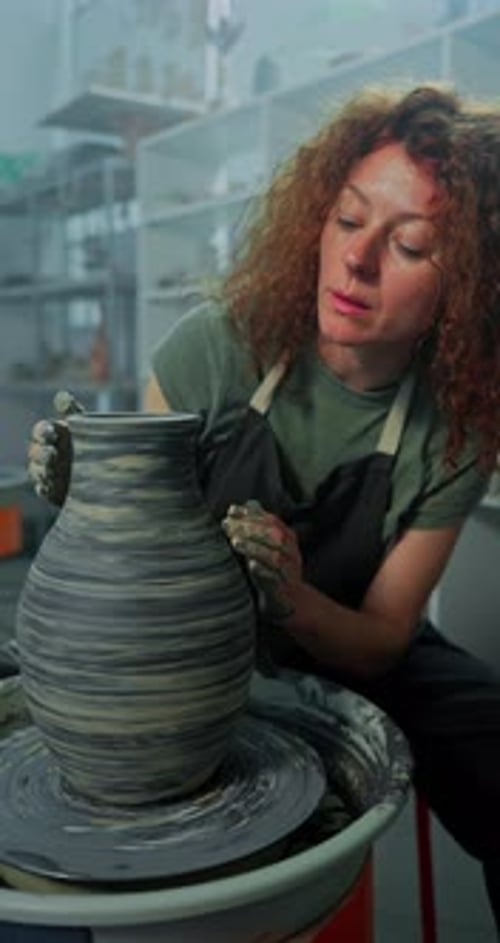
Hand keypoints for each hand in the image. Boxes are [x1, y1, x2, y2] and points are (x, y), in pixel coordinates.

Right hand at [27, 391, 84, 505]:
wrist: (104, 472)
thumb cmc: (89, 442)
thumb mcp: (84, 426)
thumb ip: (72, 412)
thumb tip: (63, 396)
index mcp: (50, 435)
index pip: (40, 431)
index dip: (43, 431)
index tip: (52, 432)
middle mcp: (44, 453)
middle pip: (35, 452)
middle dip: (40, 453)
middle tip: (51, 453)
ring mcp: (46, 472)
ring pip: (36, 471)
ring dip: (41, 471)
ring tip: (50, 471)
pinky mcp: (51, 490)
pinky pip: (42, 489)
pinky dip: (43, 488)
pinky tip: (48, 487)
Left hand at [222, 500, 302, 621]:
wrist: (291, 600)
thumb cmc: (275, 568)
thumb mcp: (270, 544)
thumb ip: (260, 525)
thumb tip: (248, 504)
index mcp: (288, 537)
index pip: (271, 520)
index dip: (251, 514)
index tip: (231, 511)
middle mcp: (291, 552)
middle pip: (274, 535)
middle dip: (249, 528)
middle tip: (228, 525)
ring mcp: (288, 570)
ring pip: (274, 556)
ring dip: (254, 547)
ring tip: (235, 542)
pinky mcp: (283, 588)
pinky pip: (274, 578)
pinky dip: (263, 571)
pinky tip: (251, 565)